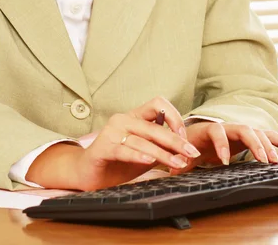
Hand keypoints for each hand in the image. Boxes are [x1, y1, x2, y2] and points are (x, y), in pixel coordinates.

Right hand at [26, 97, 200, 189]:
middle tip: (191, 152)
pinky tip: (149, 162)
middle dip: (176, 140)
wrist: (86, 173)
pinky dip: (138, 156)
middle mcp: (123, 120)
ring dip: (163, 153)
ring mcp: (111, 132)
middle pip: (154, 126)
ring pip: (143, 140)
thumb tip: (185, 148)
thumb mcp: (143, 152)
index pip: (158, 104)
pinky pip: (124, 150)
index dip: (175, 117)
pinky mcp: (103, 148)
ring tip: (178, 163)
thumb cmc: (117, 161)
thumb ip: (160, 146)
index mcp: (134, 116)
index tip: (185, 136)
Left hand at [169, 121, 277, 174]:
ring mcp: (238, 131)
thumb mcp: (179, 154)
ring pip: (257, 132)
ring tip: (277, 161)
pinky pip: (267, 137)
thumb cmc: (186, 146)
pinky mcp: (248, 137)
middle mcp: (226, 127)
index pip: (216, 131)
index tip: (225, 161)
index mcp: (207, 129)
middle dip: (254, 144)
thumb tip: (175, 168)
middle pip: (243, 129)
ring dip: (269, 145)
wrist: (192, 137)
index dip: (222, 144)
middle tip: (262, 160)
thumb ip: (177, 161)